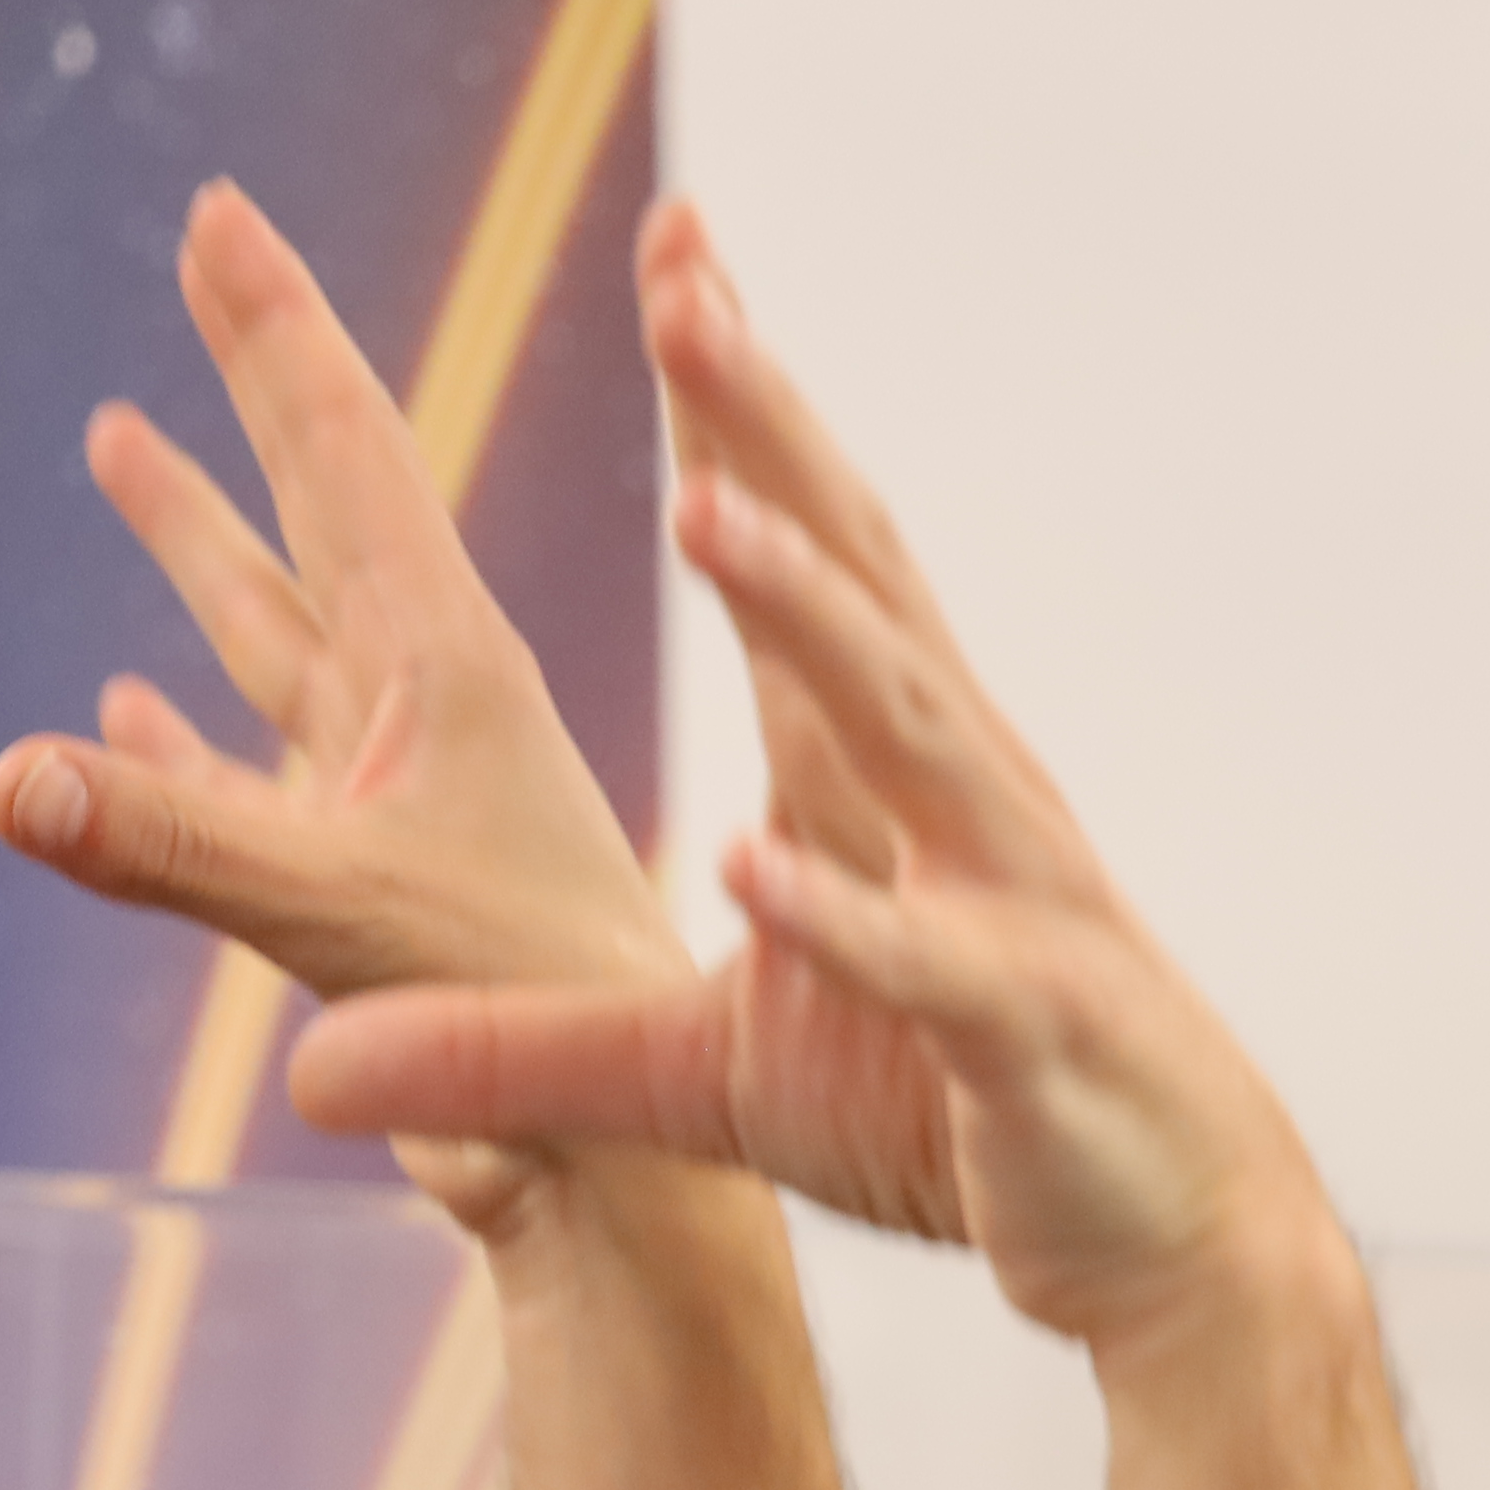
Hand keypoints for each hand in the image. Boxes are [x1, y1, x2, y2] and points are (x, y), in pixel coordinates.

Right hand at [0, 180, 677, 1015]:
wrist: (636, 1169)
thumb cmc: (543, 1026)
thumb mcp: (342, 915)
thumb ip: (175, 843)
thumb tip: (9, 776)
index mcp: (447, 670)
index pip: (349, 455)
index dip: (277, 330)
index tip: (226, 207)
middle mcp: (429, 708)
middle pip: (319, 500)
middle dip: (255, 373)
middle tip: (207, 243)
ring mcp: (400, 797)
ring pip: (277, 630)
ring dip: (202, 537)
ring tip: (124, 438)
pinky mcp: (379, 897)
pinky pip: (254, 785)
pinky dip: (183, 742)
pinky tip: (117, 716)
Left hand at [287, 207, 1336, 1351]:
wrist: (1181, 1237)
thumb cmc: (951, 1116)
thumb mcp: (700, 1080)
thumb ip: (510, 1053)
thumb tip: (309, 1071)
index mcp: (868, 778)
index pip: (797, 558)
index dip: (736, 411)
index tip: (677, 253)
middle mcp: (947, 801)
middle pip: (853, 582)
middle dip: (768, 432)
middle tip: (686, 281)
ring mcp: (997, 905)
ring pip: (897, 732)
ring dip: (807, 619)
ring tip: (709, 509)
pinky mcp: (1019, 1038)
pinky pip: (921, 966)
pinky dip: (845, 918)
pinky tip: (758, 862)